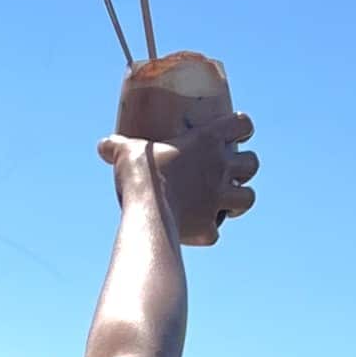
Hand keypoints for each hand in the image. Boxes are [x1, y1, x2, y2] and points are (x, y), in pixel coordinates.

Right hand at [99, 115, 258, 246]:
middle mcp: (221, 168)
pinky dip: (208, 233)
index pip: (242, 124)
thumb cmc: (142, 176)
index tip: (236, 134)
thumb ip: (118, 146)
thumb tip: (102, 145)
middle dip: (245, 168)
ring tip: (227, 204)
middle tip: (229, 173)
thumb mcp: (127, 152)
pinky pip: (216, 232)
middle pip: (253, 163)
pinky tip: (198, 232)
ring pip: (248, 198)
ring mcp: (219, 200)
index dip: (242, 127)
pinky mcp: (209, 228)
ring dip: (240, 200)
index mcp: (208, 141)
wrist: (148, 214)